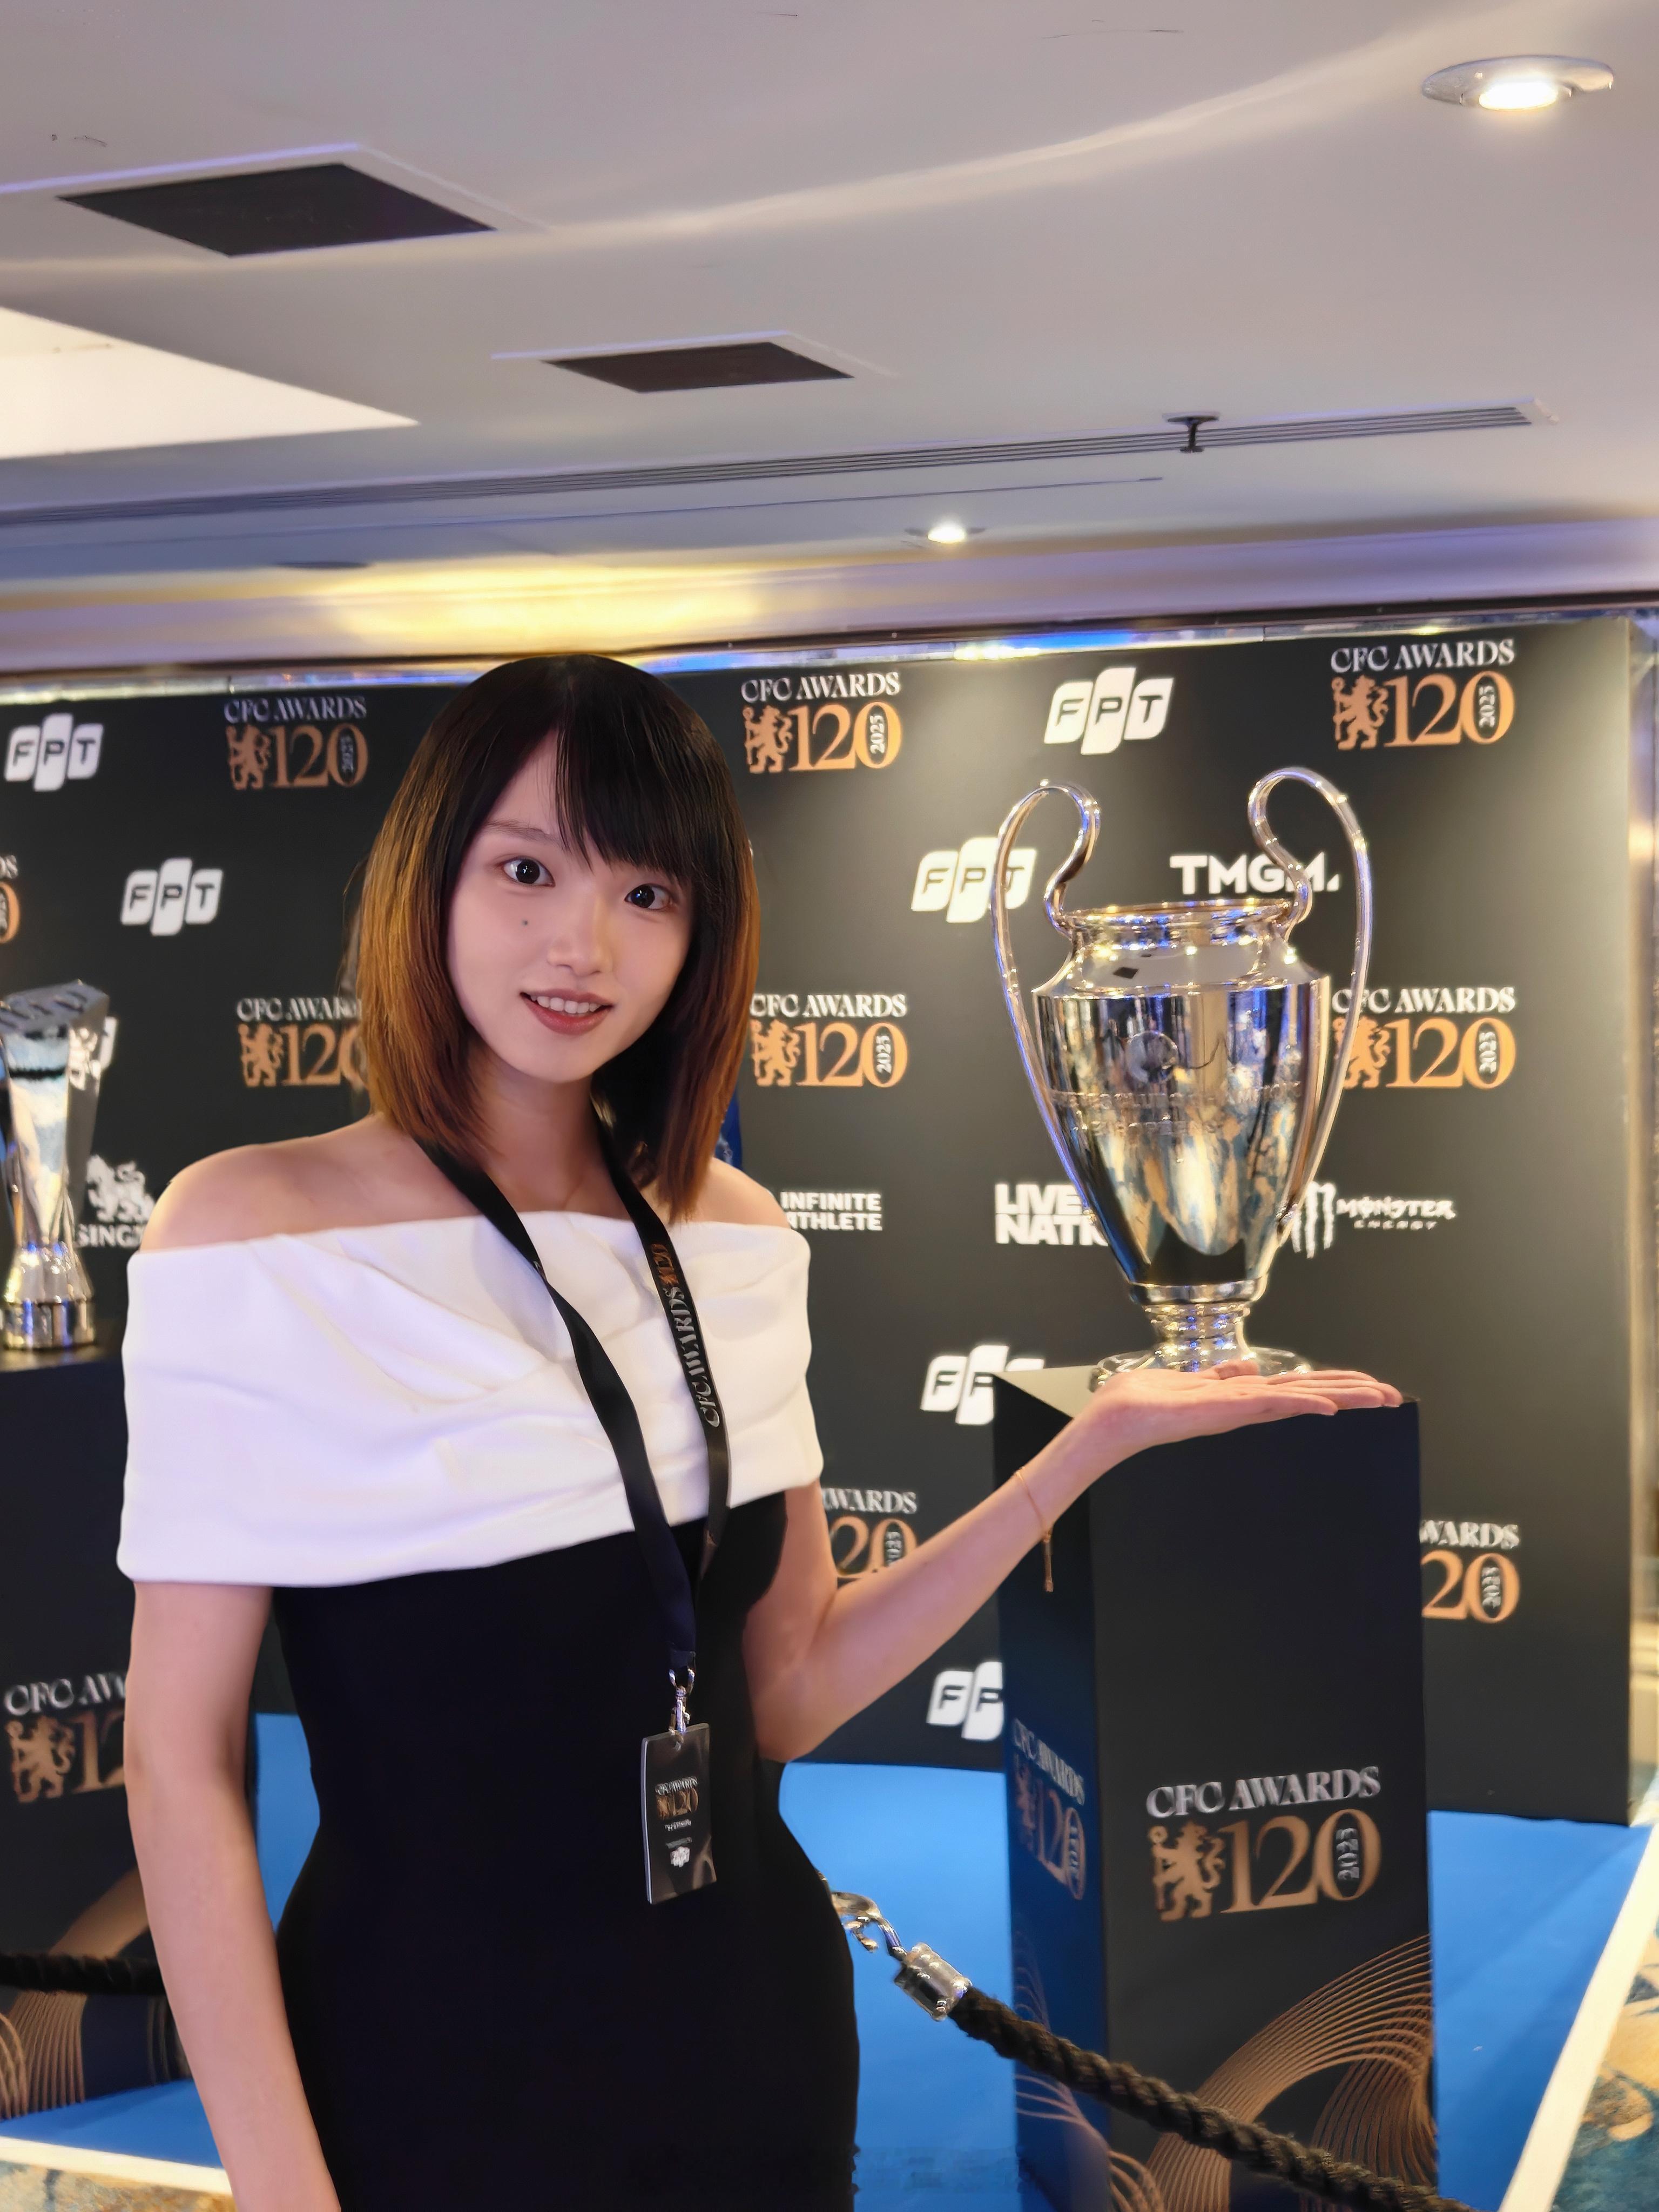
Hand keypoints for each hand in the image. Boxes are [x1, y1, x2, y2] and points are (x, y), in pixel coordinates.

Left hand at [1041, 1362, 1401, 1499]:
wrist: (1117, 1419)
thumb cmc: (1146, 1402)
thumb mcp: (1190, 1380)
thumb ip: (1221, 1375)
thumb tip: (1247, 1364)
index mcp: (1242, 1396)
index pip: (1298, 1388)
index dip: (1335, 1385)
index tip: (1369, 1385)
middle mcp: (1247, 1404)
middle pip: (1310, 1394)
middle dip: (1352, 1393)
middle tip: (1392, 1395)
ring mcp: (1240, 1408)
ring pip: (1300, 1398)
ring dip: (1341, 1396)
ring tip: (1378, 1396)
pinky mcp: (1226, 1409)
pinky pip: (1271, 1404)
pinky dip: (1301, 1404)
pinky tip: (1328, 1407)